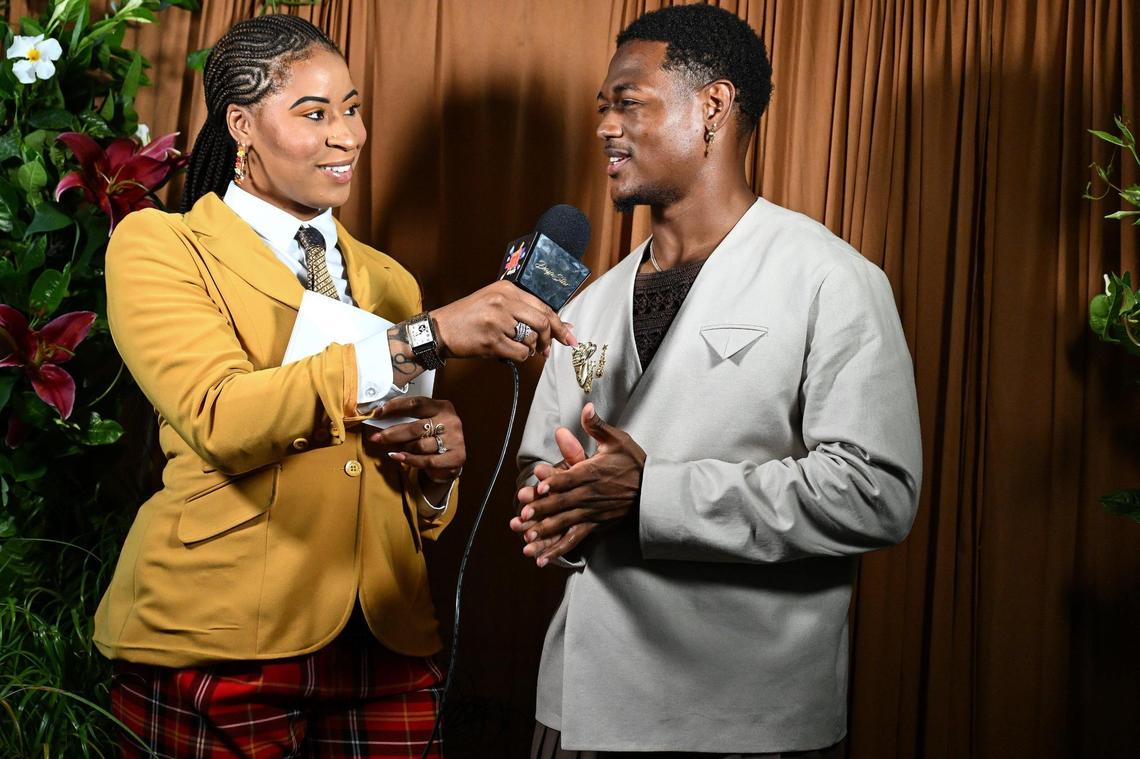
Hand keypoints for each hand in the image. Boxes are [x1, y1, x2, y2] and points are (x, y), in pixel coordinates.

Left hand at [365, 396, 464, 483]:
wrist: (452, 459)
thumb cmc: (434, 438)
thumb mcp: (425, 422)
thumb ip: (408, 419)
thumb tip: (381, 418)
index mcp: (443, 407)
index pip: (416, 403)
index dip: (395, 407)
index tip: (378, 412)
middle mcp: (451, 421)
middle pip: (416, 427)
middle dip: (392, 433)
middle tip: (376, 438)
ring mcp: (455, 439)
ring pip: (420, 445)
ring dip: (404, 448)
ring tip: (395, 449)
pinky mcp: (456, 456)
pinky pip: (426, 460)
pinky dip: (410, 460)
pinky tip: (399, 457)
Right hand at [430, 280, 575, 361]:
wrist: (440, 329)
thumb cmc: (468, 317)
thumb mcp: (495, 303)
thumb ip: (523, 311)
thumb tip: (559, 326)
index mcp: (506, 289)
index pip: (542, 306)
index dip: (559, 323)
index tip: (569, 335)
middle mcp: (503, 301)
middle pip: (542, 322)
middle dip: (550, 338)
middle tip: (548, 349)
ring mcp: (497, 321)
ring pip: (531, 339)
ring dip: (528, 348)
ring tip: (514, 346)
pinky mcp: (492, 340)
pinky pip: (519, 353)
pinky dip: (519, 357)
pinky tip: (507, 352)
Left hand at [510, 403, 644, 565]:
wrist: (654, 491)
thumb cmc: (634, 463)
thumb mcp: (618, 440)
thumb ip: (598, 426)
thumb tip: (586, 406)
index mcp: (593, 473)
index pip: (570, 478)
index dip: (553, 482)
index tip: (538, 487)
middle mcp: (591, 495)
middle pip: (563, 502)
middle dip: (542, 509)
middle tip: (523, 515)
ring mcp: (593, 512)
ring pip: (566, 522)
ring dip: (546, 530)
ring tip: (528, 537)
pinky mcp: (595, 526)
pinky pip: (574, 539)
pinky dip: (558, 549)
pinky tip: (542, 558)